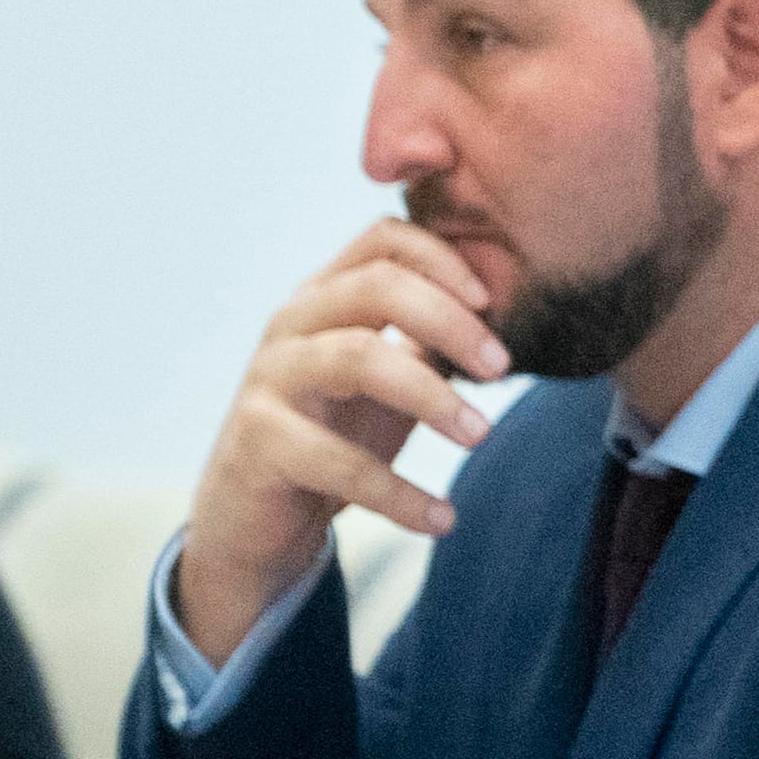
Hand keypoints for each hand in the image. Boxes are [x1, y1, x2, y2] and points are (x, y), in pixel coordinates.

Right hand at [177, 220, 510, 662]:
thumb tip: (503, 320)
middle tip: (502, 368)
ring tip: (481, 435)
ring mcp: (270, 379)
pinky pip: (337, 462)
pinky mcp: (258, 441)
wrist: (256, 516)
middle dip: (450, 322)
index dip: (441, 258)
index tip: (492, 301)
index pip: (382, 240)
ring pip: (358, 358)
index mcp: (327, 299)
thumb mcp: (388, 380)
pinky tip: (442, 518)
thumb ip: (430, 343)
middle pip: (376, 286)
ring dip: (433, 396)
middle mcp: (293, 325)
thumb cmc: (333, 435)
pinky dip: (399, 494)